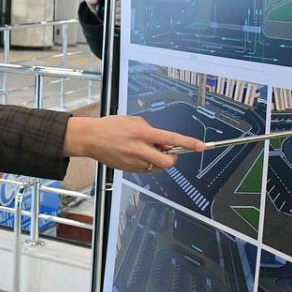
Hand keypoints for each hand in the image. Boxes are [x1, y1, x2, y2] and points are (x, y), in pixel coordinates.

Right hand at [63, 115, 203, 172]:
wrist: (91, 138)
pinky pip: (146, 169)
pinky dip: (147, 163)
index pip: (171, 139)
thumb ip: (151, 130)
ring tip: (144, 149)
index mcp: (142, 133)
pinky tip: (136, 154)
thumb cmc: (110, 127)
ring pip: (157, 167)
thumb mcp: (133, 121)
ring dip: (157, 159)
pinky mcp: (129, 169)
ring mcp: (134, 161)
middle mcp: (140, 149)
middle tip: (168, 152)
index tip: (201, 146)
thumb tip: (164, 142)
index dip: (188, 143)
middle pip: (167, 162)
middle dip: (172, 159)